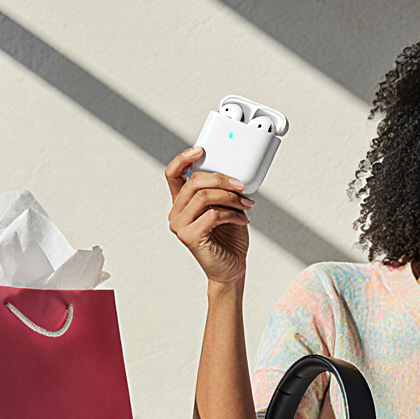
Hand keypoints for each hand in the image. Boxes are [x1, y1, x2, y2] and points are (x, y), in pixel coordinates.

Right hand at [165, 146, 252, 284]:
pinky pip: (213, 215)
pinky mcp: (189, 237)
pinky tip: (242, 219)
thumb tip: (234, 174)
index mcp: (183, 203)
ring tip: (245, 205)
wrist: (231, 268)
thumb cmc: (229, 240)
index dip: (184, 159)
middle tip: (241, 186)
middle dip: (222, 179)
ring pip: (204, 197)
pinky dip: (232, 214)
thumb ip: (221, 191)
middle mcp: (177, 213)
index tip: (200, 150)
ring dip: (230, 197)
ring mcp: (180, 225)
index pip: (173, 174)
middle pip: (194, 182)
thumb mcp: (226, 208)